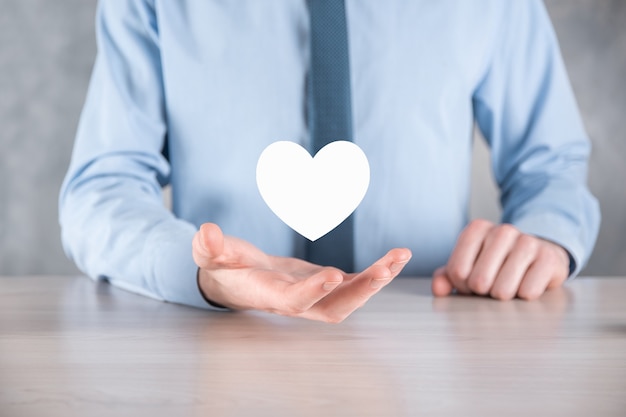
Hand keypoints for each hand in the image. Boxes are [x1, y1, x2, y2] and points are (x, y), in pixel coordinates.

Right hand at [192, 223, 411, 322]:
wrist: (237, 279)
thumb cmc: (222, 267)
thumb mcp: (210, 255)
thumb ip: (209, 247)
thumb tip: (207, 233)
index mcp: (269, 295)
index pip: (294, 300)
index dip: (313, 290)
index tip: (334, 273)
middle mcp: (297, 301)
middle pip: (333, 306)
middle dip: (361, 290)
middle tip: (387, 267)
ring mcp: (314, 295)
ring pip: (349, 297)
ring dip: (376, 281)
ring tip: (400, 256)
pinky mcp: (324, 285)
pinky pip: (354, 284)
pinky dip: (375, 273)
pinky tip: (394, 259)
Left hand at [432, 219, 569, 300]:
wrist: (538, 257)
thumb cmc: (497, 265)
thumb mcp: (468, 267)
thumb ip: (446, 277)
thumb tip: (438, 289)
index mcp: (477, 229)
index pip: (457, 271)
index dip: (463, 286)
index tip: (473, 282)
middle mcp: (502, 230)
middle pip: (479, 282)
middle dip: (484, 293)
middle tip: (493, 286)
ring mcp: (528, 242)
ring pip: (502, 290)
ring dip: (504, 297)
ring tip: (510, 285)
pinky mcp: (549, 258)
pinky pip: (527, 293)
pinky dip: (525, 296)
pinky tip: (528, 283)